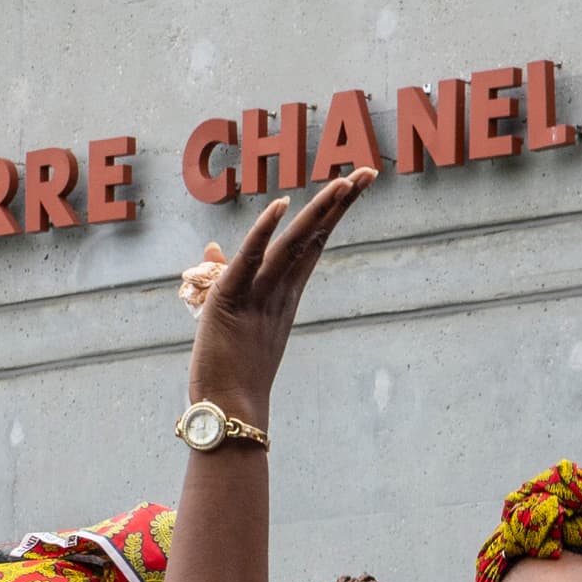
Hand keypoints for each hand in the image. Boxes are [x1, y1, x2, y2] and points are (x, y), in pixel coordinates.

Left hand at [186, 172, 371, 421]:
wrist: (229, 409)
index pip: (312, 240)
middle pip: (315, 236)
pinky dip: (265, 232)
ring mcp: (261, 293)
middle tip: (369, 172)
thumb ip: (225, 273)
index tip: (354, 182)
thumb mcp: (226, 308)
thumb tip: (213, 247)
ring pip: (295, 244)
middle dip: (340, 202)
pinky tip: (282, 205)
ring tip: (344, 182)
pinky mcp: (233, 299)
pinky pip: (252, 260)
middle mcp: (280, 288)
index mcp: (283, 290)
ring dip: (319, 211)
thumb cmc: (228, 367)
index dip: (331, 210)